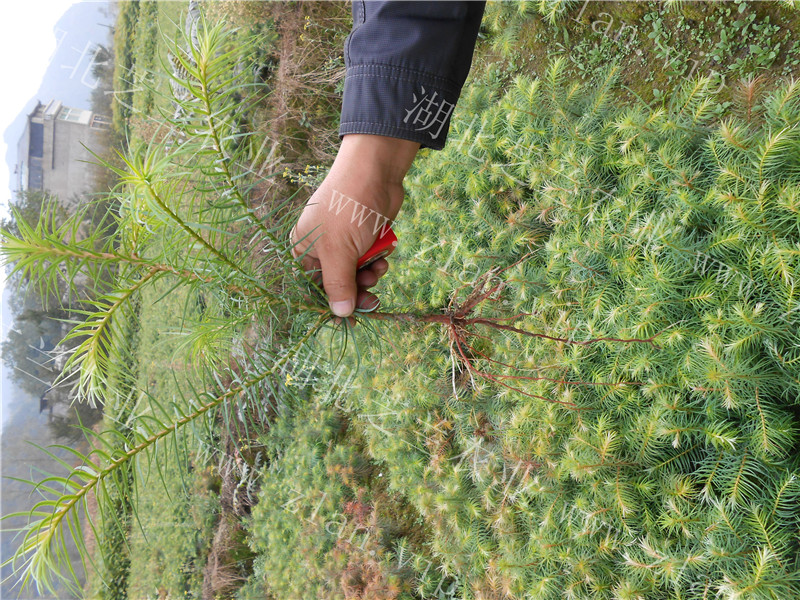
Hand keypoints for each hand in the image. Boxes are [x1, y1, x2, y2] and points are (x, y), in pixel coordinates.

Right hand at [290, 134, 419, 324]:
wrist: (375, 173)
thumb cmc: (348, 210)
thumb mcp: (339, 252)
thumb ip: (338, 286)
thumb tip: (340, 314)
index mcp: (302, 250)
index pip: (312, 288)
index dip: (330, 304)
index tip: (348, 321)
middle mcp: (320, 247)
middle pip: (337, 284)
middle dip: (356, 291)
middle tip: (373, 300)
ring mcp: (343, 241)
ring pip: (356, 274)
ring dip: (370, 276)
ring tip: (379, 267)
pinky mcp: (363, 237)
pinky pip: (369, 260)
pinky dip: (378, 260)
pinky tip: (384, 255)